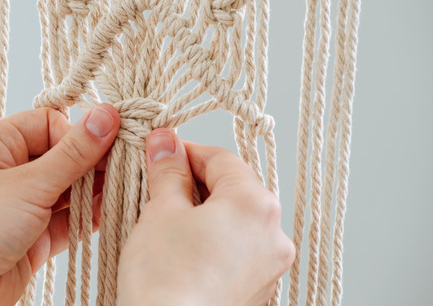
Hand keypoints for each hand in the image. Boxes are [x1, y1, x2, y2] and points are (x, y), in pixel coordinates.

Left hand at [0, 105, 120, 305]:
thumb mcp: (30, 183)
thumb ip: (74, 153)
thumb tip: (106, 114)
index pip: (47, 123)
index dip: (76, 134)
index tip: (107, 144)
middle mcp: (3, 170)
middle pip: (59, 156)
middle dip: (91, 163)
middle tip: (126, 164)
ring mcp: (16, 206)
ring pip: (65, 190)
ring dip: (92, 191)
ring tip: (125, 186)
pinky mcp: (28, 238)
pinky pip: (64, 220)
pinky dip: (86, 217)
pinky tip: (110, 211)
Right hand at [117, 129, 294, 305]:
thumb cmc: (165, 277)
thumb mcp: (161, 210)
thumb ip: (168, 171)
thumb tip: (165, 142)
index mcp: (255, 204)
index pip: (221, 159)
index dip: (185, 151)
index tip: (159, 152)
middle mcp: (274, 233)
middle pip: (234, 188)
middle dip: (195, 181)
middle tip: (158, 183)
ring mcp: (270, 266)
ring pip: (236, 219)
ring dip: (204, 210)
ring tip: (166, 216)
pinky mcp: (258, 289)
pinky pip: (238, 248)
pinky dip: (213, 238)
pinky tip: (182, 246)